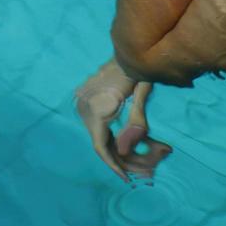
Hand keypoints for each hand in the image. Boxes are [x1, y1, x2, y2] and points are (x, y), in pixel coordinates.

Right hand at [74, 58, 173, 182]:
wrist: (128, 46)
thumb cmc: (140, 68)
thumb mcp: (143, 93)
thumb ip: (137, 120)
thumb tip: (128, 147)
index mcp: (98, 108)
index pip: (101, 146)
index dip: (114, 165)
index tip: (126, 178)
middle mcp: (85, 107)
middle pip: (99, 143)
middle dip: (117, 159)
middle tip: (135, 172)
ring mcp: (82, 102)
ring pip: (97, 135)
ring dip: (113, 147)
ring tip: (131, 160)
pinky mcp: (84, 99)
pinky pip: (96, 126)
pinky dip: (108, 136)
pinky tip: (121, 143)